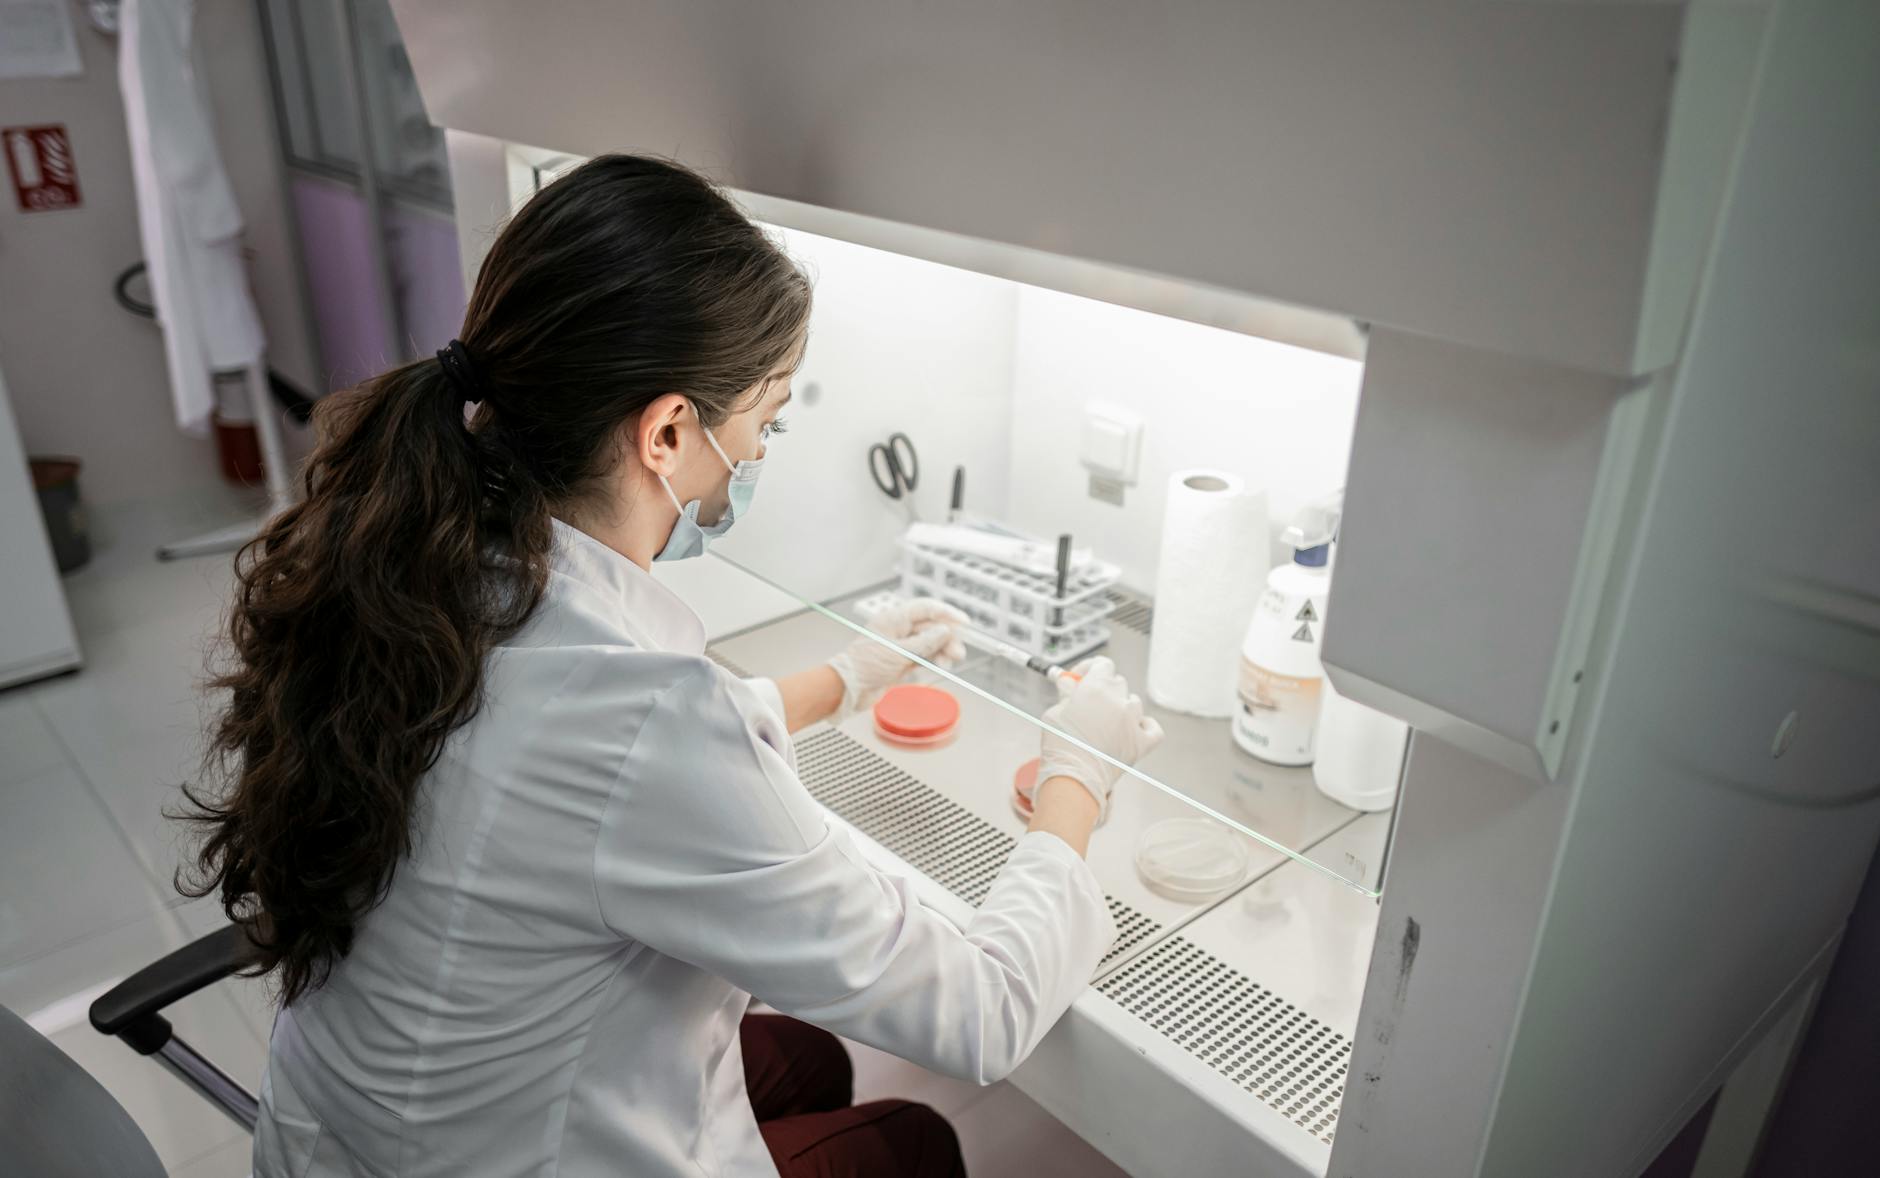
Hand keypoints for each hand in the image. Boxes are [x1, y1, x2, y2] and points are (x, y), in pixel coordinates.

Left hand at [827, 598, 969, 717]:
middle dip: (946, 638)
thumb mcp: (899, 652)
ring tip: (951, 660)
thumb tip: (944, 632)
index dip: (946, 613)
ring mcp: (899, 646)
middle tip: (958, 650)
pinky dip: (933, 659)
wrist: (848, 688)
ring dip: (941, 650)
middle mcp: (897, 630)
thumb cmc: (863, 666)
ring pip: (928, 643)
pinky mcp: (900, 661)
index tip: (964, 622)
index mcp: (893, 619)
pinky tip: (941, 663)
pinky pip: (922, 656)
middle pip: (929, 627)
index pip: (925, 608)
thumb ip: (925, 642)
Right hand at [1031, 657, 1164, 821]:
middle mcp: (1118, 700)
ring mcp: (1133, 721)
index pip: (1103, 664)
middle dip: (1104, 690)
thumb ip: (1066, 694)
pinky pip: (1153, 728)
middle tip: (1090, 703)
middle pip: (1117, 682)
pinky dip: (1145, 726)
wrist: (1074, 778)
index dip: (1091, 669)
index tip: (1082, 678)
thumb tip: (1070, 684)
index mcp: (1096, 687)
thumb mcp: (1054, 712)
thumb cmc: (1060, 746)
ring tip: (1107, 723)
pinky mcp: (1142, 742)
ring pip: (1133, 703)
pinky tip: (1134, 728)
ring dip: (1122, 708)